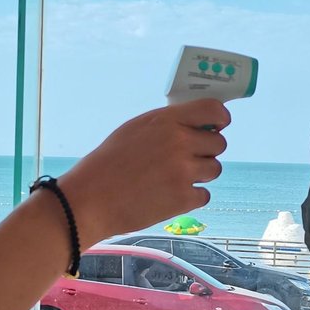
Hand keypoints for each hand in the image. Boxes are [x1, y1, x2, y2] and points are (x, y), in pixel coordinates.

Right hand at [58, 98, 229, 245]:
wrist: (90, 200)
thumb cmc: (106, 165)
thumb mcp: (133, 130)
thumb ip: (166, 124)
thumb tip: (195, 125)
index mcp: (166, 121)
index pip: (214, 110)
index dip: (219, 119)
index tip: (216, 126)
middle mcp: (179, 143)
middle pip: (218, 143)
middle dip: (205, 151)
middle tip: (184, 159)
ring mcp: (183, 171)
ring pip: (214, 169)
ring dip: (198, 174)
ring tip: (171, 179)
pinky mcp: (183, 198)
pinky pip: (204, 195)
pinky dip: (190, 197)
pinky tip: (167, 195)